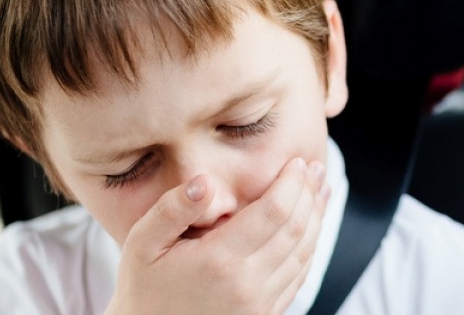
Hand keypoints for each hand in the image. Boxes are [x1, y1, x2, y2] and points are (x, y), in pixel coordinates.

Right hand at [104, 157, 330, 314]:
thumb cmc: (144, 289)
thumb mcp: (142, 245)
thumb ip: (171, 210)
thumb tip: (204, 182)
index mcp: (219, 260)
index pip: (273, 212)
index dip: (291, 184)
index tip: (296, 162)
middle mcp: (247, 284)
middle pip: (295, 230)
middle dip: (309, 194)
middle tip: (315, 168)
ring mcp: (259, 303)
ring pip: (304, 254)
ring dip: (317, 218)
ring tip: (321, 190)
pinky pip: (299, 277)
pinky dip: (310, 247)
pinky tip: (310, 228)